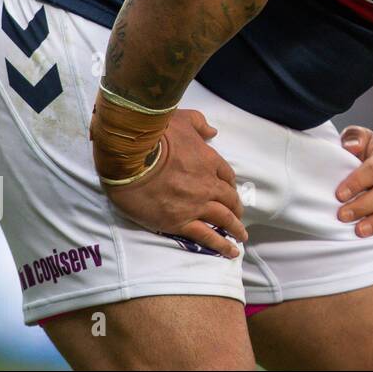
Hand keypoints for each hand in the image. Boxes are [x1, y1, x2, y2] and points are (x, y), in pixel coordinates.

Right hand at [98, 108, 247, 257]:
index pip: (226, 176)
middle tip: (238, 217)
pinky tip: (230, 252)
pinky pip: (206, 236)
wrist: (132, 156)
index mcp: (209, 160)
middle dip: (236, 208)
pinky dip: (221, 245)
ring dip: (235, 229)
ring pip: (223, 219)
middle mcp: (208, 184)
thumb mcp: (182, 119)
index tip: (230, 191)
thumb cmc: (156, 133)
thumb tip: (212, 131)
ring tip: (240, 238)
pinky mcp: (180, 221)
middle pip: (229, 199)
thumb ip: (199, 124)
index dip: (229, 184)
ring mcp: (196, 204)